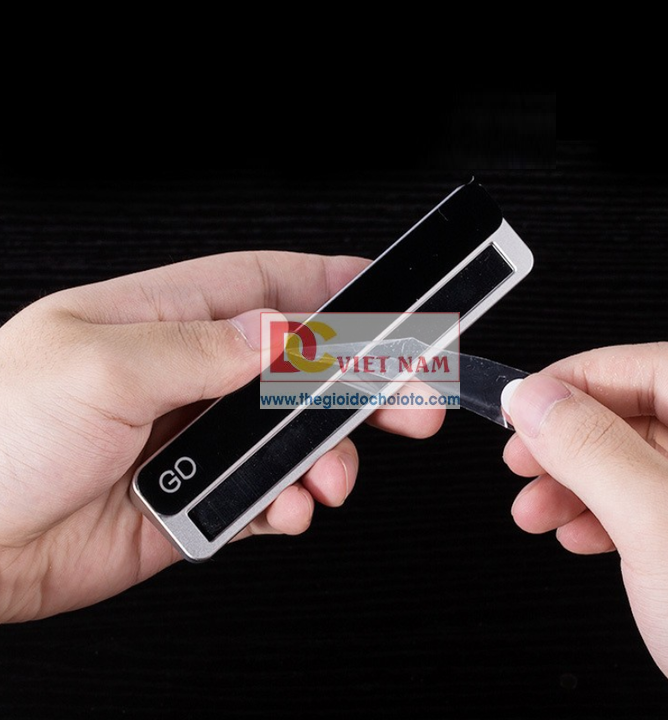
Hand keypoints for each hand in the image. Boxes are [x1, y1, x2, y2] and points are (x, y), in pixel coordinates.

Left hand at [0, 251, 442, 622]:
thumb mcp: (99, 367)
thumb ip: (201, 347)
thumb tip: (280, 330)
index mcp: (164, 318)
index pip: (267, 285)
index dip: (331, 285)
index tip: (391, 294)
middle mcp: (189, 374)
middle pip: (299, 363)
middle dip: (361, 379)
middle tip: (412, 396)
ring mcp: (196, 438)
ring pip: (292, 435)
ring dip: (328, 454)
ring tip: (333, 477)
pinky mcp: (197, 497)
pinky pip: (266, 493)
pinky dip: (290, 502)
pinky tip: (290, 508)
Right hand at [502, 343, 667, 718]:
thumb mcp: (659, 523)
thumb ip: (591, 447)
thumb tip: (533, 397)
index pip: (652, 368)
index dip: (578, 378)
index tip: (523, 400)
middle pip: (635, 415)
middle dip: (566, 441)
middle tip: (519, 456)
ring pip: (631, 463)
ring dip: (572, 484)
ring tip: (534, 509)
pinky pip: (641, 505)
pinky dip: (598, 517)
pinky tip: (574, 535)